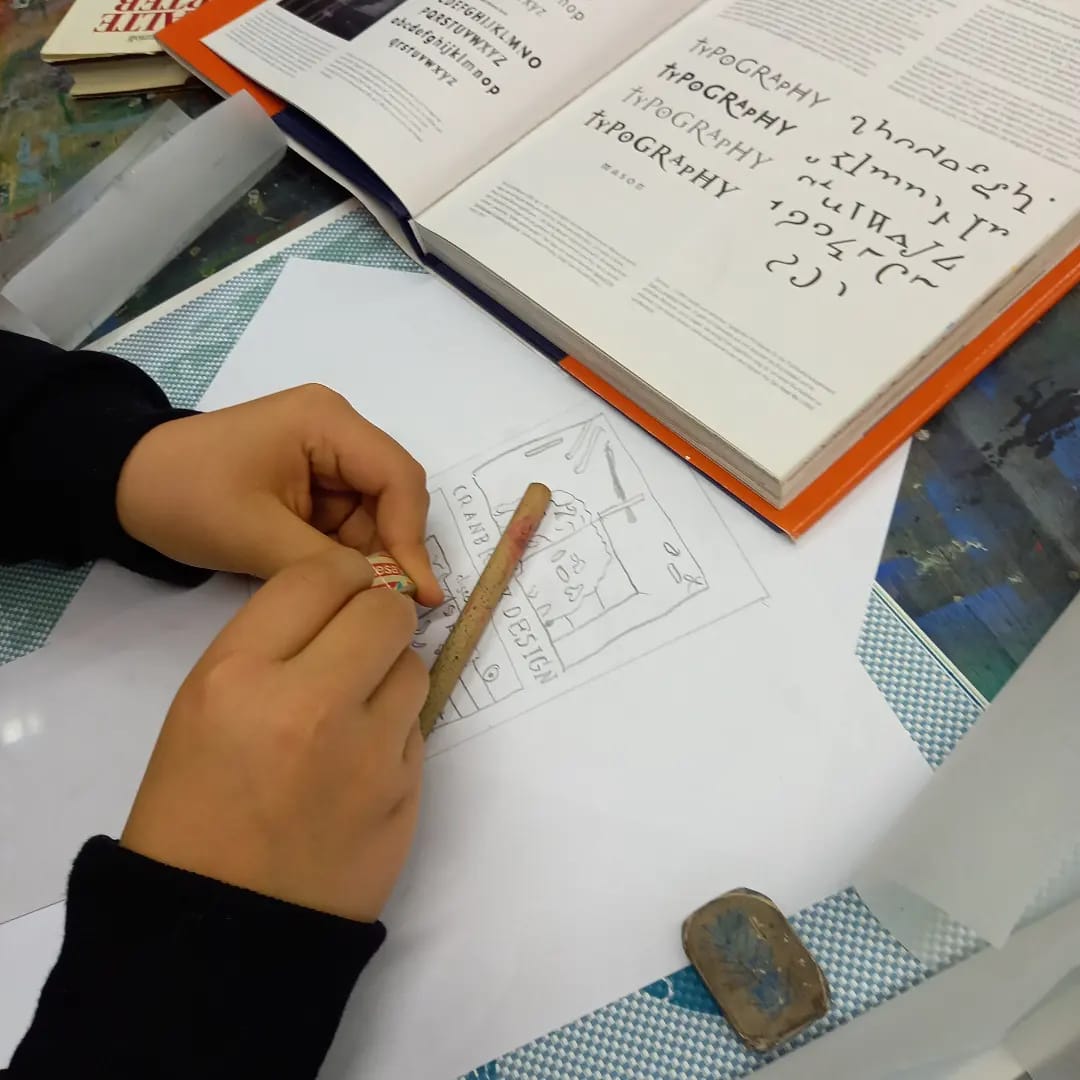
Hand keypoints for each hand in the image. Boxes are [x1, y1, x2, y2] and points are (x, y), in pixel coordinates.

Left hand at [115, 384, 442, 605]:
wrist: (123, 485)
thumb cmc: (184, 497)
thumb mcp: (256, 536)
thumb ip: (327, 566)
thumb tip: (387, 597)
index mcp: (327, 422)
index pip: (398, 478)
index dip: (412, 537)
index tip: (416, 596)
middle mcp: (336, 430)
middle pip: (391, 496)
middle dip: (387, 550)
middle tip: (384, 608)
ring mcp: (324, 454)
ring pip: (373, 515)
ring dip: (362, 557)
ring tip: (344, 598)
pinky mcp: (312, 479)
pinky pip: (346, 521)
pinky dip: (340, 554)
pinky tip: (327, 581)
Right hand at [121, 547, 427, 921]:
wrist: (221, 927)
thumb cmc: (193, 811)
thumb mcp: (201, 707)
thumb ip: (270, 647)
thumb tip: (341, 609)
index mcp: (239, 675)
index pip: (320, 574)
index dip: (337, 579)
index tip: (335, 598)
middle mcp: (311, 703)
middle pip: (385, 609)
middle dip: (374, 619)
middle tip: (353, 650)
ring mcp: (368, 752)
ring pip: (414, 666)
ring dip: (390, 678)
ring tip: (352, 716)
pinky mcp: (405, 793)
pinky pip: (417, 728)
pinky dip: (395, 734)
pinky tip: (359, 767)